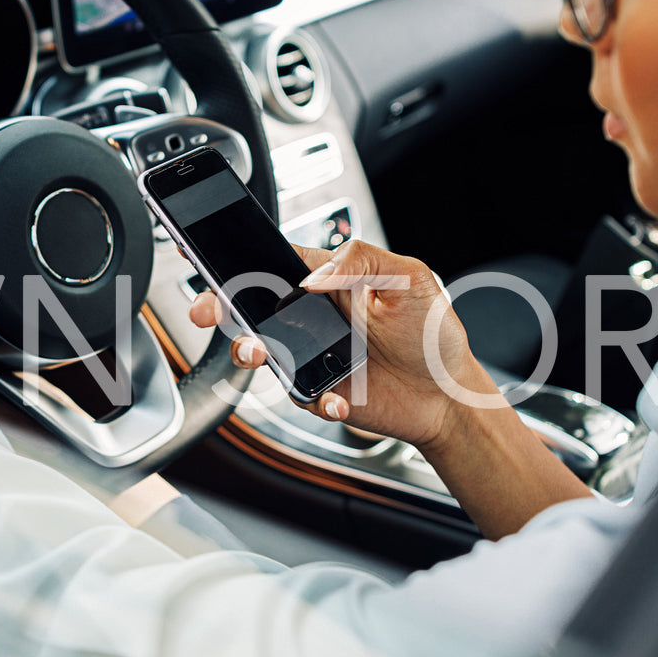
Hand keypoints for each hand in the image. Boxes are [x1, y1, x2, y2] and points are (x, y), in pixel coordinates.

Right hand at [188, 240, 497, 448]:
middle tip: (209, 311)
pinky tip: (338, 397)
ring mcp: (310, 355)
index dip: (236, 259)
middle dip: (221, 307)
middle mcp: (312, 316)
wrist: (449, 394)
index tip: (210, 260)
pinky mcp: (317, 390)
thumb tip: (314, 274)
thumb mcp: (412, 278)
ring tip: (258, 353)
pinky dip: (314, 398)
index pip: (273, 261)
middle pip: (252, 306)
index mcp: (329, 280)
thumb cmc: (432, 332)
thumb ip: (363, 261)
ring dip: (250, 351)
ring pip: (261, 351)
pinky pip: (298, 394)